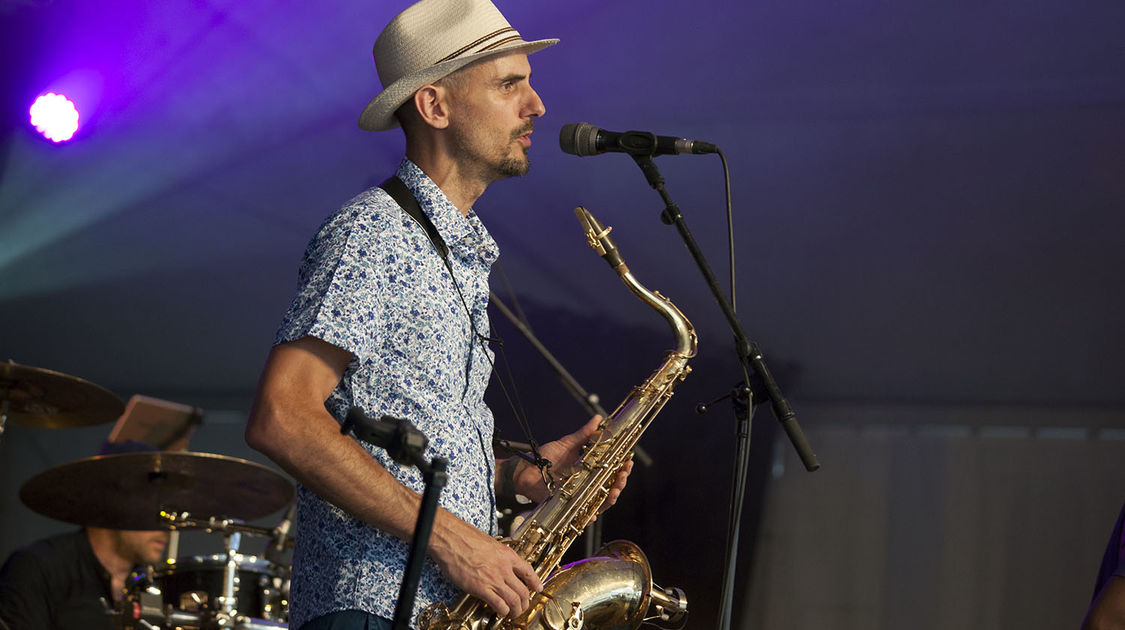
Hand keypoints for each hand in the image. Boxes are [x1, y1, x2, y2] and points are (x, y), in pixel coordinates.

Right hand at [431, 514, 542, 617]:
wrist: (451, 539)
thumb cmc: (465, 538)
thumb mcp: (490, 543)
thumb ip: (498, 555)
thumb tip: (499, 561)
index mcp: (507, 555)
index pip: (528, 571)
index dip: (535, 582)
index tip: (538, 588)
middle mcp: (504, 568)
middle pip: (523, 591)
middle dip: (525, 603)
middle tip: (523, 607)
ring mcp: (494, 579)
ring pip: (514, 601)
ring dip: (516, 611)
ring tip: (513, 614)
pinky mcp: (481, 589)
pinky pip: (499, 605)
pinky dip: (503, 611)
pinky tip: (500, 612)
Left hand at [514, 415, 633, 511]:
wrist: (526, 470)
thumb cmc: (546, 457)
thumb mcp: (567, 443)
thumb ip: (584, 434)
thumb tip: (599, 418)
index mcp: (590, 469)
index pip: (612, 471)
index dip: (622, 468)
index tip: (628, 461)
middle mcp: (587, 483)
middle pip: (611, 486)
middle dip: (621, 481)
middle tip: (624, 473)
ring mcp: (579, 495)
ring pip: (602, 501)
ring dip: (612, 497)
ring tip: (616, 489)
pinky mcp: (569, 505)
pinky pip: (583, 514)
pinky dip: (590, 516)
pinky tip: (595, 514)